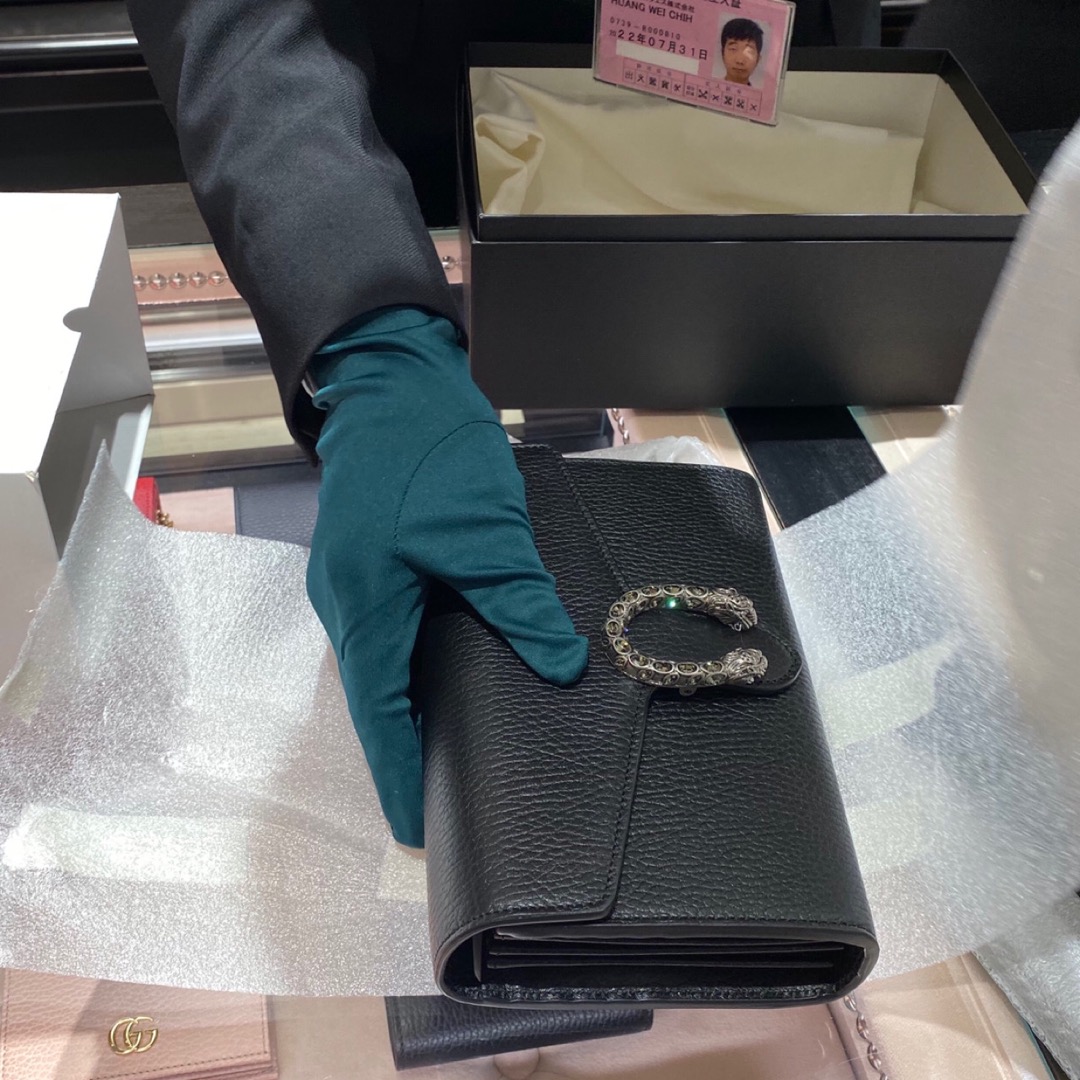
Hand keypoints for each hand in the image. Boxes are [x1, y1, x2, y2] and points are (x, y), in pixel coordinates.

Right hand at [306, 307, 587, 847]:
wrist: (396, 384)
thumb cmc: (430, 454)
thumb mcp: (484, 532)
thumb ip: (520, 601)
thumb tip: (562, 663)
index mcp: (364, 603)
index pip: (379, 710)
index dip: (398, 771)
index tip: (415, 827)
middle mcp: (349, 603)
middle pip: (375, 696)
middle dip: (403, 751)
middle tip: (440, 801)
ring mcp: (356, 583)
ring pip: (382, 666)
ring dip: (409, 711)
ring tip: (446, 755)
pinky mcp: (373, 565)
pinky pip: (390, 634)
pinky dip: (414, 670)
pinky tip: (446, 680)